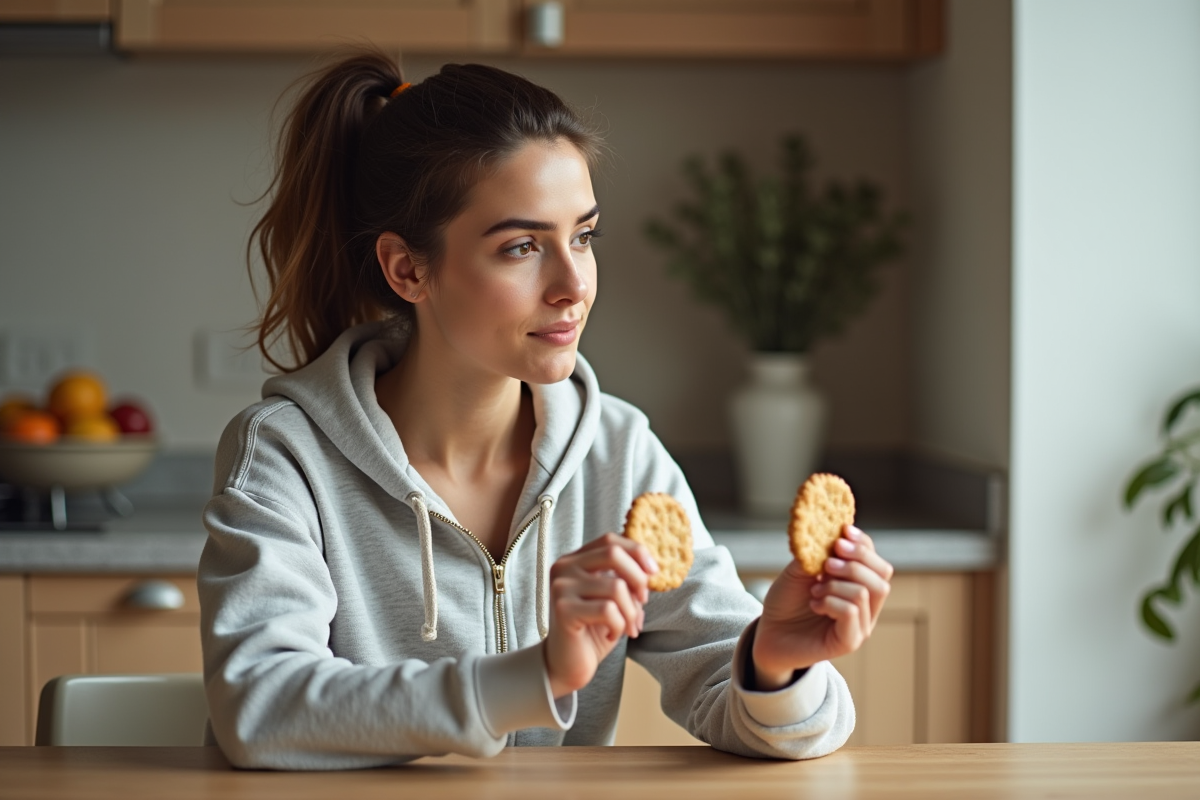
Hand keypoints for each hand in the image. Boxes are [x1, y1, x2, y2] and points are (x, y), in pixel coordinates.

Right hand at [543, 533, 657, 697]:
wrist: (566, 665)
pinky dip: (619, 624)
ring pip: (616, 586)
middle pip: (613, 554)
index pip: (610, 540)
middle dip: (638, 579)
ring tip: (629, 627)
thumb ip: (624, 579)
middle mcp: (564, 568)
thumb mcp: (611, 599)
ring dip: (631, 611)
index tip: (653, 573)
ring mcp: (561, 587)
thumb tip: (650, 570)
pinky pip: (608, 610)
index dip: (637, 552)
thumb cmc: (591, 631)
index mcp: (574, 560)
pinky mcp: (563, 610)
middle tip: (643, 603)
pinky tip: (613, 634)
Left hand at [751, 525, 892, 690]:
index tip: (843, 532)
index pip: (877, 562)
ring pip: (864, 592)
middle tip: (828, 562)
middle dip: (855, 562)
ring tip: (815, 589)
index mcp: (860, 586)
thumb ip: (819, 553)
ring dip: (835, 584)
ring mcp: (861, 625)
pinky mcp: (849, 641)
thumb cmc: (787, 601)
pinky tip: (814, 604)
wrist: (769, 632)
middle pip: (882, 576)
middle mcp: (867, 606)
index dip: (864, 545)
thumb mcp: (801, 569)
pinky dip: (830, 602)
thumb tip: (835, 532)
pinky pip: (851, 612)